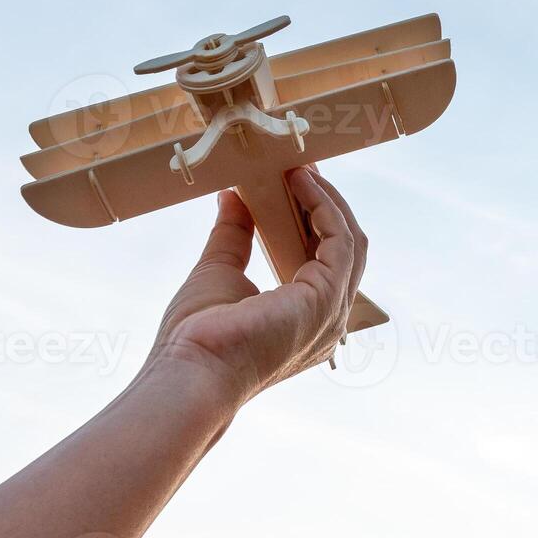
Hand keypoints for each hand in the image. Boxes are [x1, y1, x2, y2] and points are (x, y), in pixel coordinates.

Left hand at [142, 167, 367, 409]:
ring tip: (300, 168)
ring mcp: (333, 311)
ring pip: (349, 239)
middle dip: (325, 203)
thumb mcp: (218, 272)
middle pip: (344, 247)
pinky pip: (338, 238)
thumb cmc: (195, 339)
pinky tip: (301, 182)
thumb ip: (233, 236)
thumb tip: (232, 197)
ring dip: (326, 199)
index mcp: (305, 320)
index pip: (324, 259)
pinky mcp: (327, 296)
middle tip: (302, 167)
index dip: (312, 217)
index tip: (292, 181)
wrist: (189, 371)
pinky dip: (323, 205)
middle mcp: (328, 320)